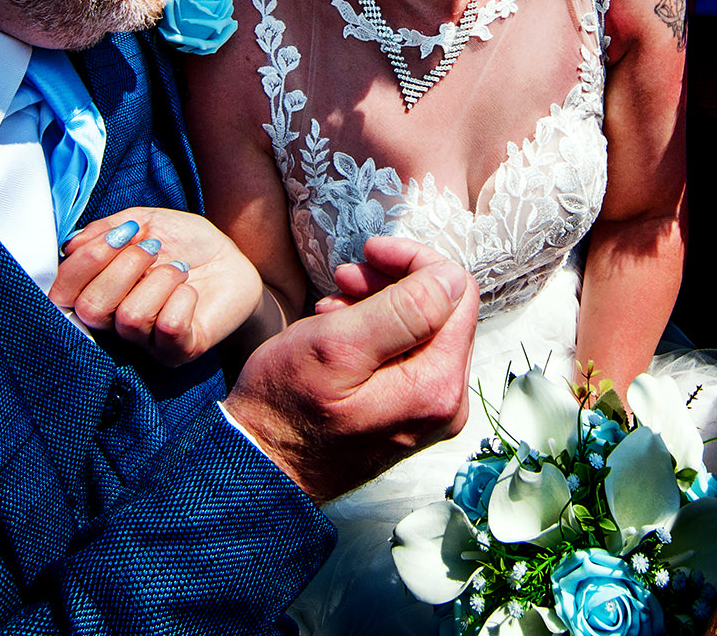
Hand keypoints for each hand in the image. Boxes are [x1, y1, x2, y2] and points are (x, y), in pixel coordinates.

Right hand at [49, 208, 262, 366]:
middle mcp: (114, 325)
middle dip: (123, 267)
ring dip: (160, 279)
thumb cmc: (185, 243)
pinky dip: (182, 297)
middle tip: (153, 248)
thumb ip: (105, 230)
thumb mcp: (144, 222)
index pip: (62, 293)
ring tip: (180, 269)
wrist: (233, 259)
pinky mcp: (178, 352)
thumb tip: (71, 246)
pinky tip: (191, 290)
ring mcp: (145, 343)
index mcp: (98, 291)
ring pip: (130, 317)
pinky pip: (168, 327)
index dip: (85, 262)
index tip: (124, 232)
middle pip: (90, 309)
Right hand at [225, 236, 476, 501]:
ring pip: (422, 330)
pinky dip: (374, 333)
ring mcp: (428, 412)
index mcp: (437, 385)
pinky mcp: (407, 415)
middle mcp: (446, 403)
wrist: (259, 466)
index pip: (457, 292)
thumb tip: (452, 279)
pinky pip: (405, 356)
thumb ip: (402, 312)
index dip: (414, 260)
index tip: (369, 250)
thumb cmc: (285, 407)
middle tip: (345, 277)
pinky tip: (337, 330)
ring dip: (380, 304)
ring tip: (333, 304)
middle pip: (443, 311)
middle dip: (394, 282)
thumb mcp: (337, 346)